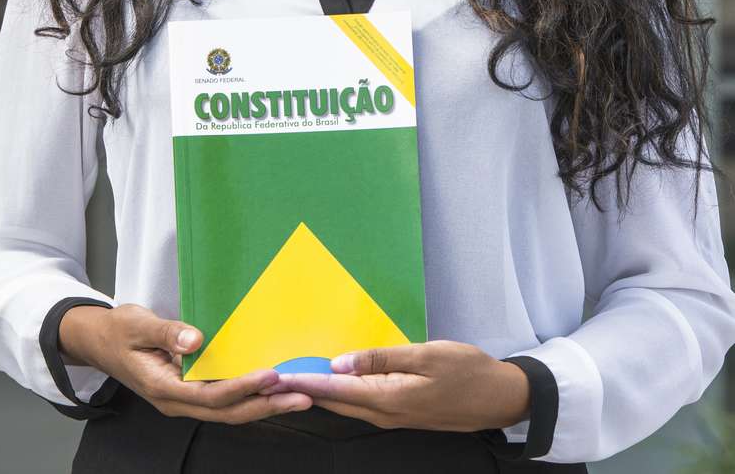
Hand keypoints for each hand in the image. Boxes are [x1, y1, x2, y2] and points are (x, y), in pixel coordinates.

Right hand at [59, 304, 311, 422]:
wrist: (98, 341)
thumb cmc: (117, 331)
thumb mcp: (137, 324)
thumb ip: (167, 332)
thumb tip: (196, 341)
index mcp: (163, 388)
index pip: (210, 395)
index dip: (243, 387)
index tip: (272, 376)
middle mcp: (177, 401)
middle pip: (228, 412)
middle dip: (267, 406)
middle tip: (302, 398)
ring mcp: (184, 399)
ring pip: (230, 411)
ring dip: (265, 405)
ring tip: (298, 397)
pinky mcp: (191, 391)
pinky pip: (225, 400)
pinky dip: (251, 397)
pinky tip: (274, 388)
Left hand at [262, 340, 528, 431]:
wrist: (501, 398)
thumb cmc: (468, 371)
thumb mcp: (428, 355)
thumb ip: (382, 359)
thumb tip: (340, 363)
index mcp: (390, 398)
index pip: (335, 389)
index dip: (303, 381)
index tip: (274, 378)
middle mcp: (386, 413)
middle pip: (335, 403)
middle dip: (301, 392)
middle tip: (270, 383)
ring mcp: (394, 418)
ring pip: (347, 407)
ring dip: (317, 395)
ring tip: (291, 385)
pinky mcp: (402, 415)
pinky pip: (362, 406)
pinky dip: (340, 397)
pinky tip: (331, 387)